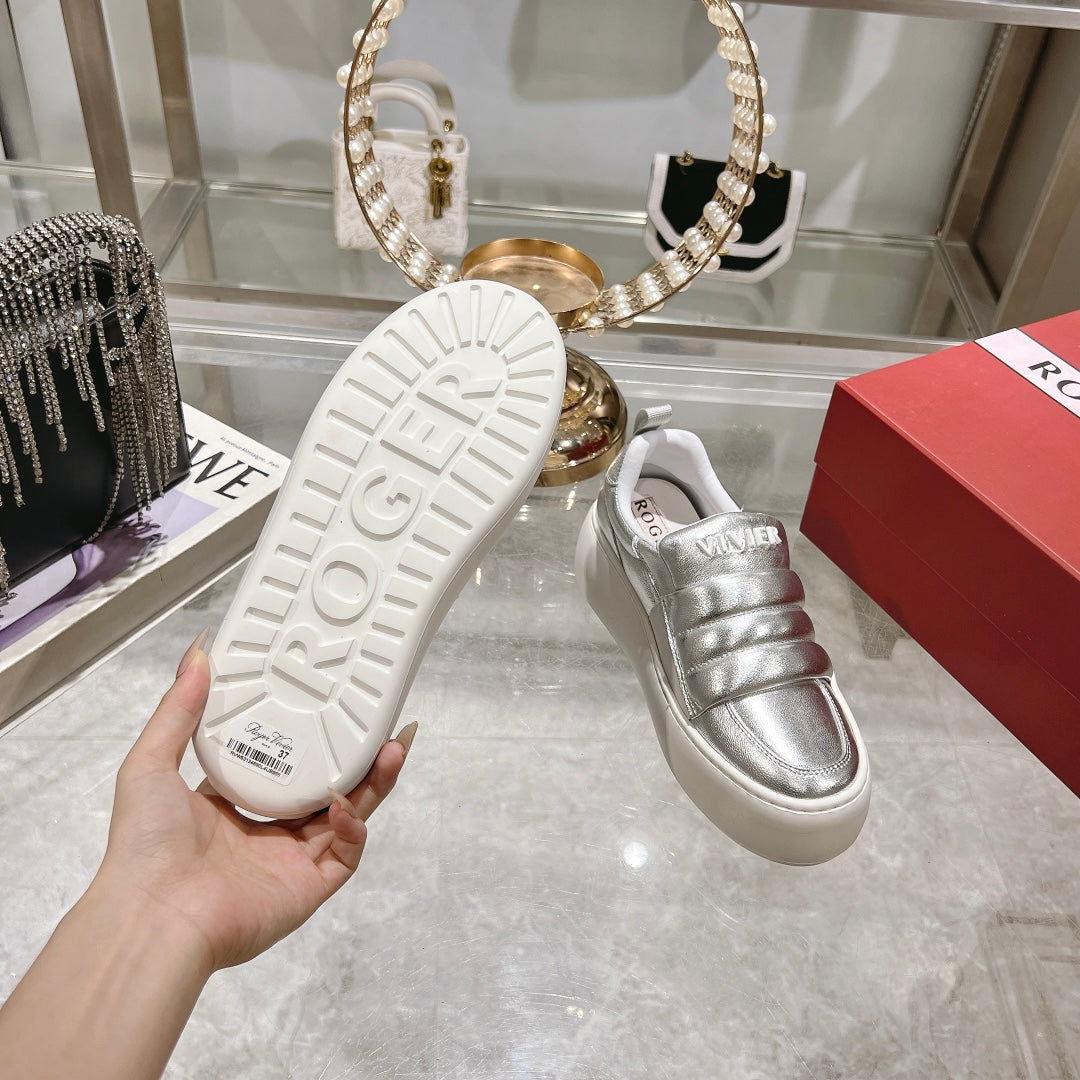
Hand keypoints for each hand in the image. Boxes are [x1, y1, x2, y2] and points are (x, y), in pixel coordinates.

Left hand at [96, 629, 413, 971]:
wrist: (155, 917)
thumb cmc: (146, 845)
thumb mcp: (151, 763)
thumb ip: (177, 709)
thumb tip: (198, 651)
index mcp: (231, 806)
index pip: (282, 764)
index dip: (310, 735)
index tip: (331, 703)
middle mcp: (265, 834)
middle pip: (327, 787)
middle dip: (360, 756)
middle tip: (384, 722)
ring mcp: (291, 862)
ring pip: (348, 815)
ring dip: (374, 782)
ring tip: (394, 747)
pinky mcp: (309, 888)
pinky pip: (346, 853)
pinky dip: (352, 827)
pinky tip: (344, 806)